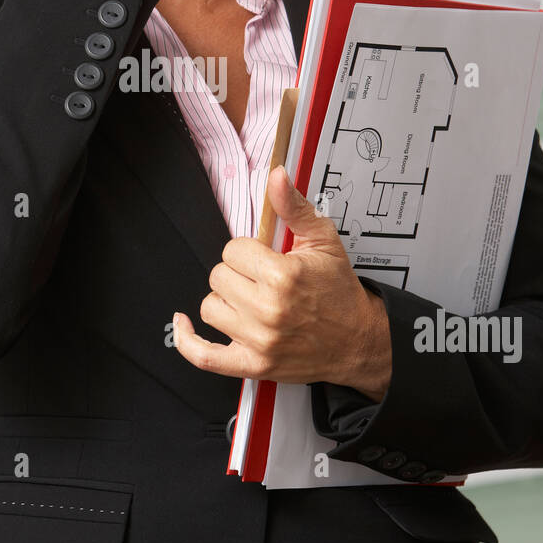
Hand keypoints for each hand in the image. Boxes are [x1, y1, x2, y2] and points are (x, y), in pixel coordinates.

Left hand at [172, 166, 391, 400]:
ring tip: (249, 300)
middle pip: (218, 276)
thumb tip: (276, 177)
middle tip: (261, 279)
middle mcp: (268, 309)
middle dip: (237, 273)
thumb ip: (294, 207)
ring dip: (225, 301)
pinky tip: (184, 324)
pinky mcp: (254, 365)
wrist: (358, 340)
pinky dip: (187, 341)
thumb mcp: (323, 241)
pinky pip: (204, 356)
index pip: (232, 249)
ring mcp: (259, 340)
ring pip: (209, 307)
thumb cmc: (339, 291)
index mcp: (283, 276)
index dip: (248, 251)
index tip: (265, 258)